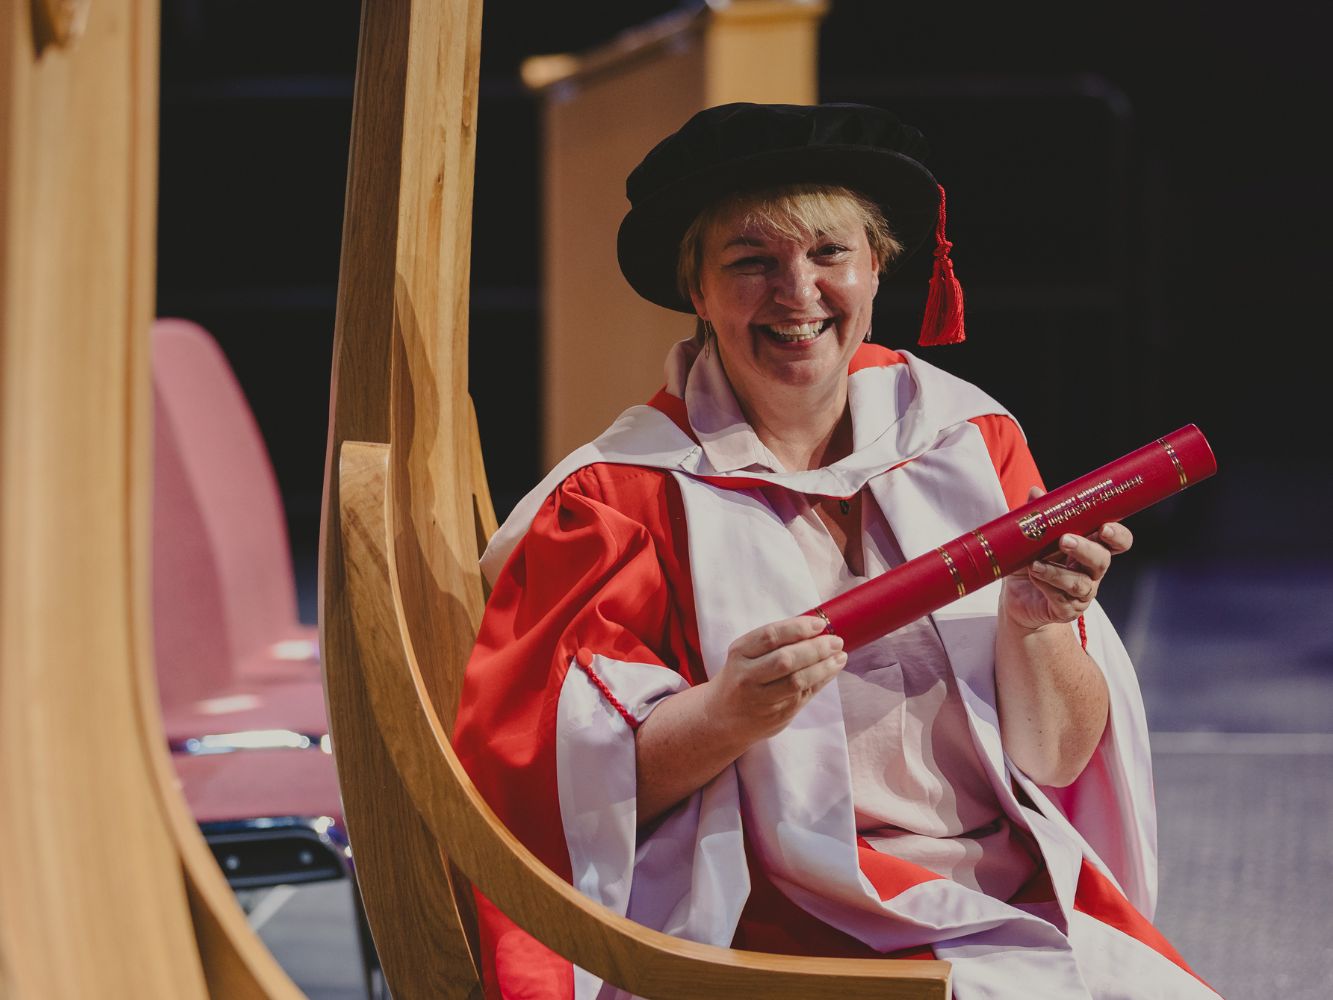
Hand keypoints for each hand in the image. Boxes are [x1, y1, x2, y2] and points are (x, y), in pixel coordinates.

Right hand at [704, 615, 846, 743]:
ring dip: (823, 667)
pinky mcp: (776, 715)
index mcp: (739, 653)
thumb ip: (774, 642)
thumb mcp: (745, 654)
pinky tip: (831, 670)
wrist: (721, 717)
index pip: (770, 636)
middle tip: (836, 640)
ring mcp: (761, 699)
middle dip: (815, 648)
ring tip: (840, 656)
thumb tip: (815, 628)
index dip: (797, 628)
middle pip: (785, 659)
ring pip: (797, 681)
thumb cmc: (740, 677)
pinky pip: (803, 695)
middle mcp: (747, 676)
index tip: (819, 624)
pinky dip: (821, 680)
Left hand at [1001, 486, 1133, 630]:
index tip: (1103, 527)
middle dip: (1085, 549)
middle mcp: (1091, 572)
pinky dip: (1046, 585)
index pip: (1117, 541)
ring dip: (1057, 571)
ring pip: (1079, 583)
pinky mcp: (1066, 610)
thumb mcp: (1031, 539)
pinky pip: (1060, 599)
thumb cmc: (1030, 563)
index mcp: (1091, 548)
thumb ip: (1038, 517)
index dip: (1117, 535)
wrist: (1016, 599)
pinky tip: (1033, 575)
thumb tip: (1035, 493)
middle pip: (1101, 560)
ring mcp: (1081, 594)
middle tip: (1065, 540)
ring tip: (1035, 564)